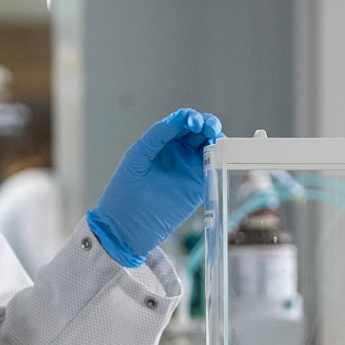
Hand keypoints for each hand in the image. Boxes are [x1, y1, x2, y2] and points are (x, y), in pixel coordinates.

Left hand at [87, 108, 222, 266]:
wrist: (125, 227)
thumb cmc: (124, 191)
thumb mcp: (137, 157)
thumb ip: (157, 136)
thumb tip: (178, 118)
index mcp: (161, 141)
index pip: (182, 121)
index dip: (190, 118)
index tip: (193, 123)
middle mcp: (177, 152)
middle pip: (200, 130)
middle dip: (208, 125)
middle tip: (209, 129)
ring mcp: (189, 169)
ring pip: (210, 147)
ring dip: (216, 140)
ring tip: (216, 141)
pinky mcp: (198, 187)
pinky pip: (213, 169)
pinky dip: (220, 161)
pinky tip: (219, 158)